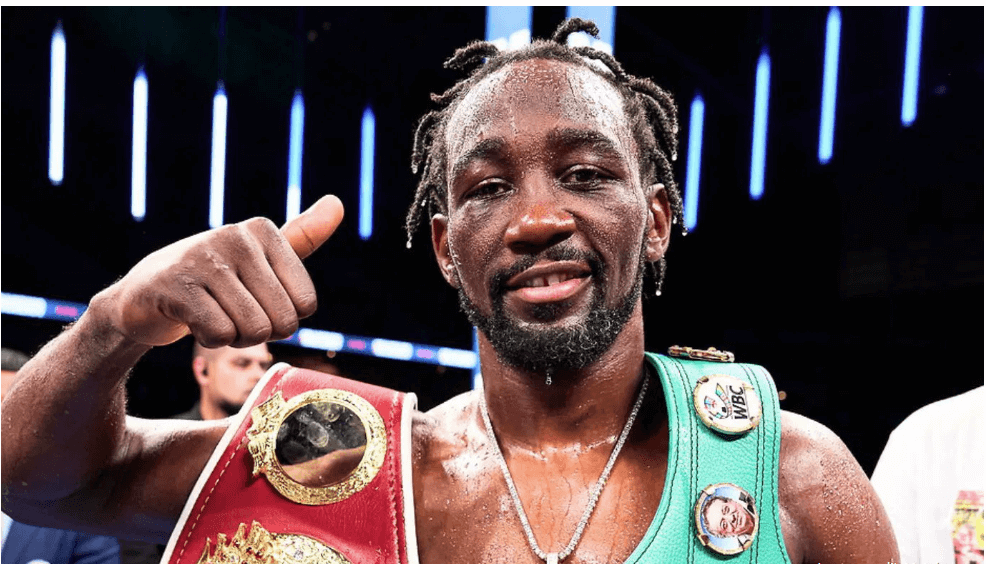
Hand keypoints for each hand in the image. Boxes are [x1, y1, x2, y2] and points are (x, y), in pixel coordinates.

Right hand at [95, 195, 343, 347]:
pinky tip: (192, 320)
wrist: (146, 296)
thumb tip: (338, 203)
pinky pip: (220, 334)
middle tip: (231, 312)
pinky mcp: (176, 286)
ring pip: (253, 330)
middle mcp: (235, 237)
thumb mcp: (262, 257)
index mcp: (263, 231)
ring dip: (234, 337)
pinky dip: (210, 340)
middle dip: (259, 332)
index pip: (305, 304)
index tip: (256, 301)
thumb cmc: (214, 279)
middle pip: (282, 321)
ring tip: (212, 314)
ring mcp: (203, 259)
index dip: (283, 317)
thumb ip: (302, 237)